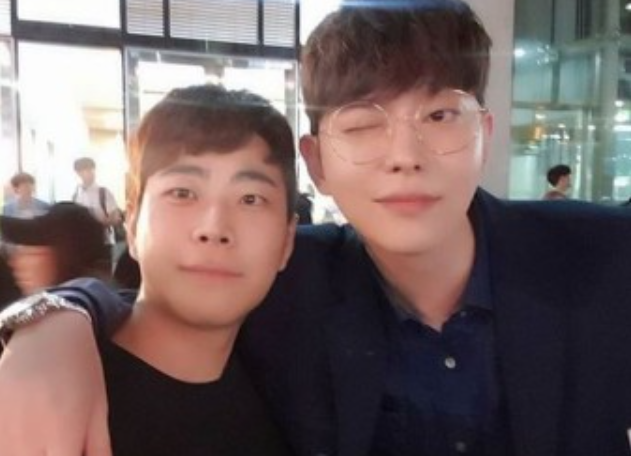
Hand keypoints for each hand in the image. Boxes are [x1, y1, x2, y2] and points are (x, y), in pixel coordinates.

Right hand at [0, 312, 111, 455]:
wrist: (48, 330)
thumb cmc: (81, 369)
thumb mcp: (98, 408)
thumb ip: (98, 449)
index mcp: (62, 432)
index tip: (68, 454)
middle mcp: (27, 433)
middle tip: (58, 446)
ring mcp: (2, 423)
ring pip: (9, 455)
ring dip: (25, 451)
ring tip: (44, 439)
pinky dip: (9, 444)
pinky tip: (25, 433)